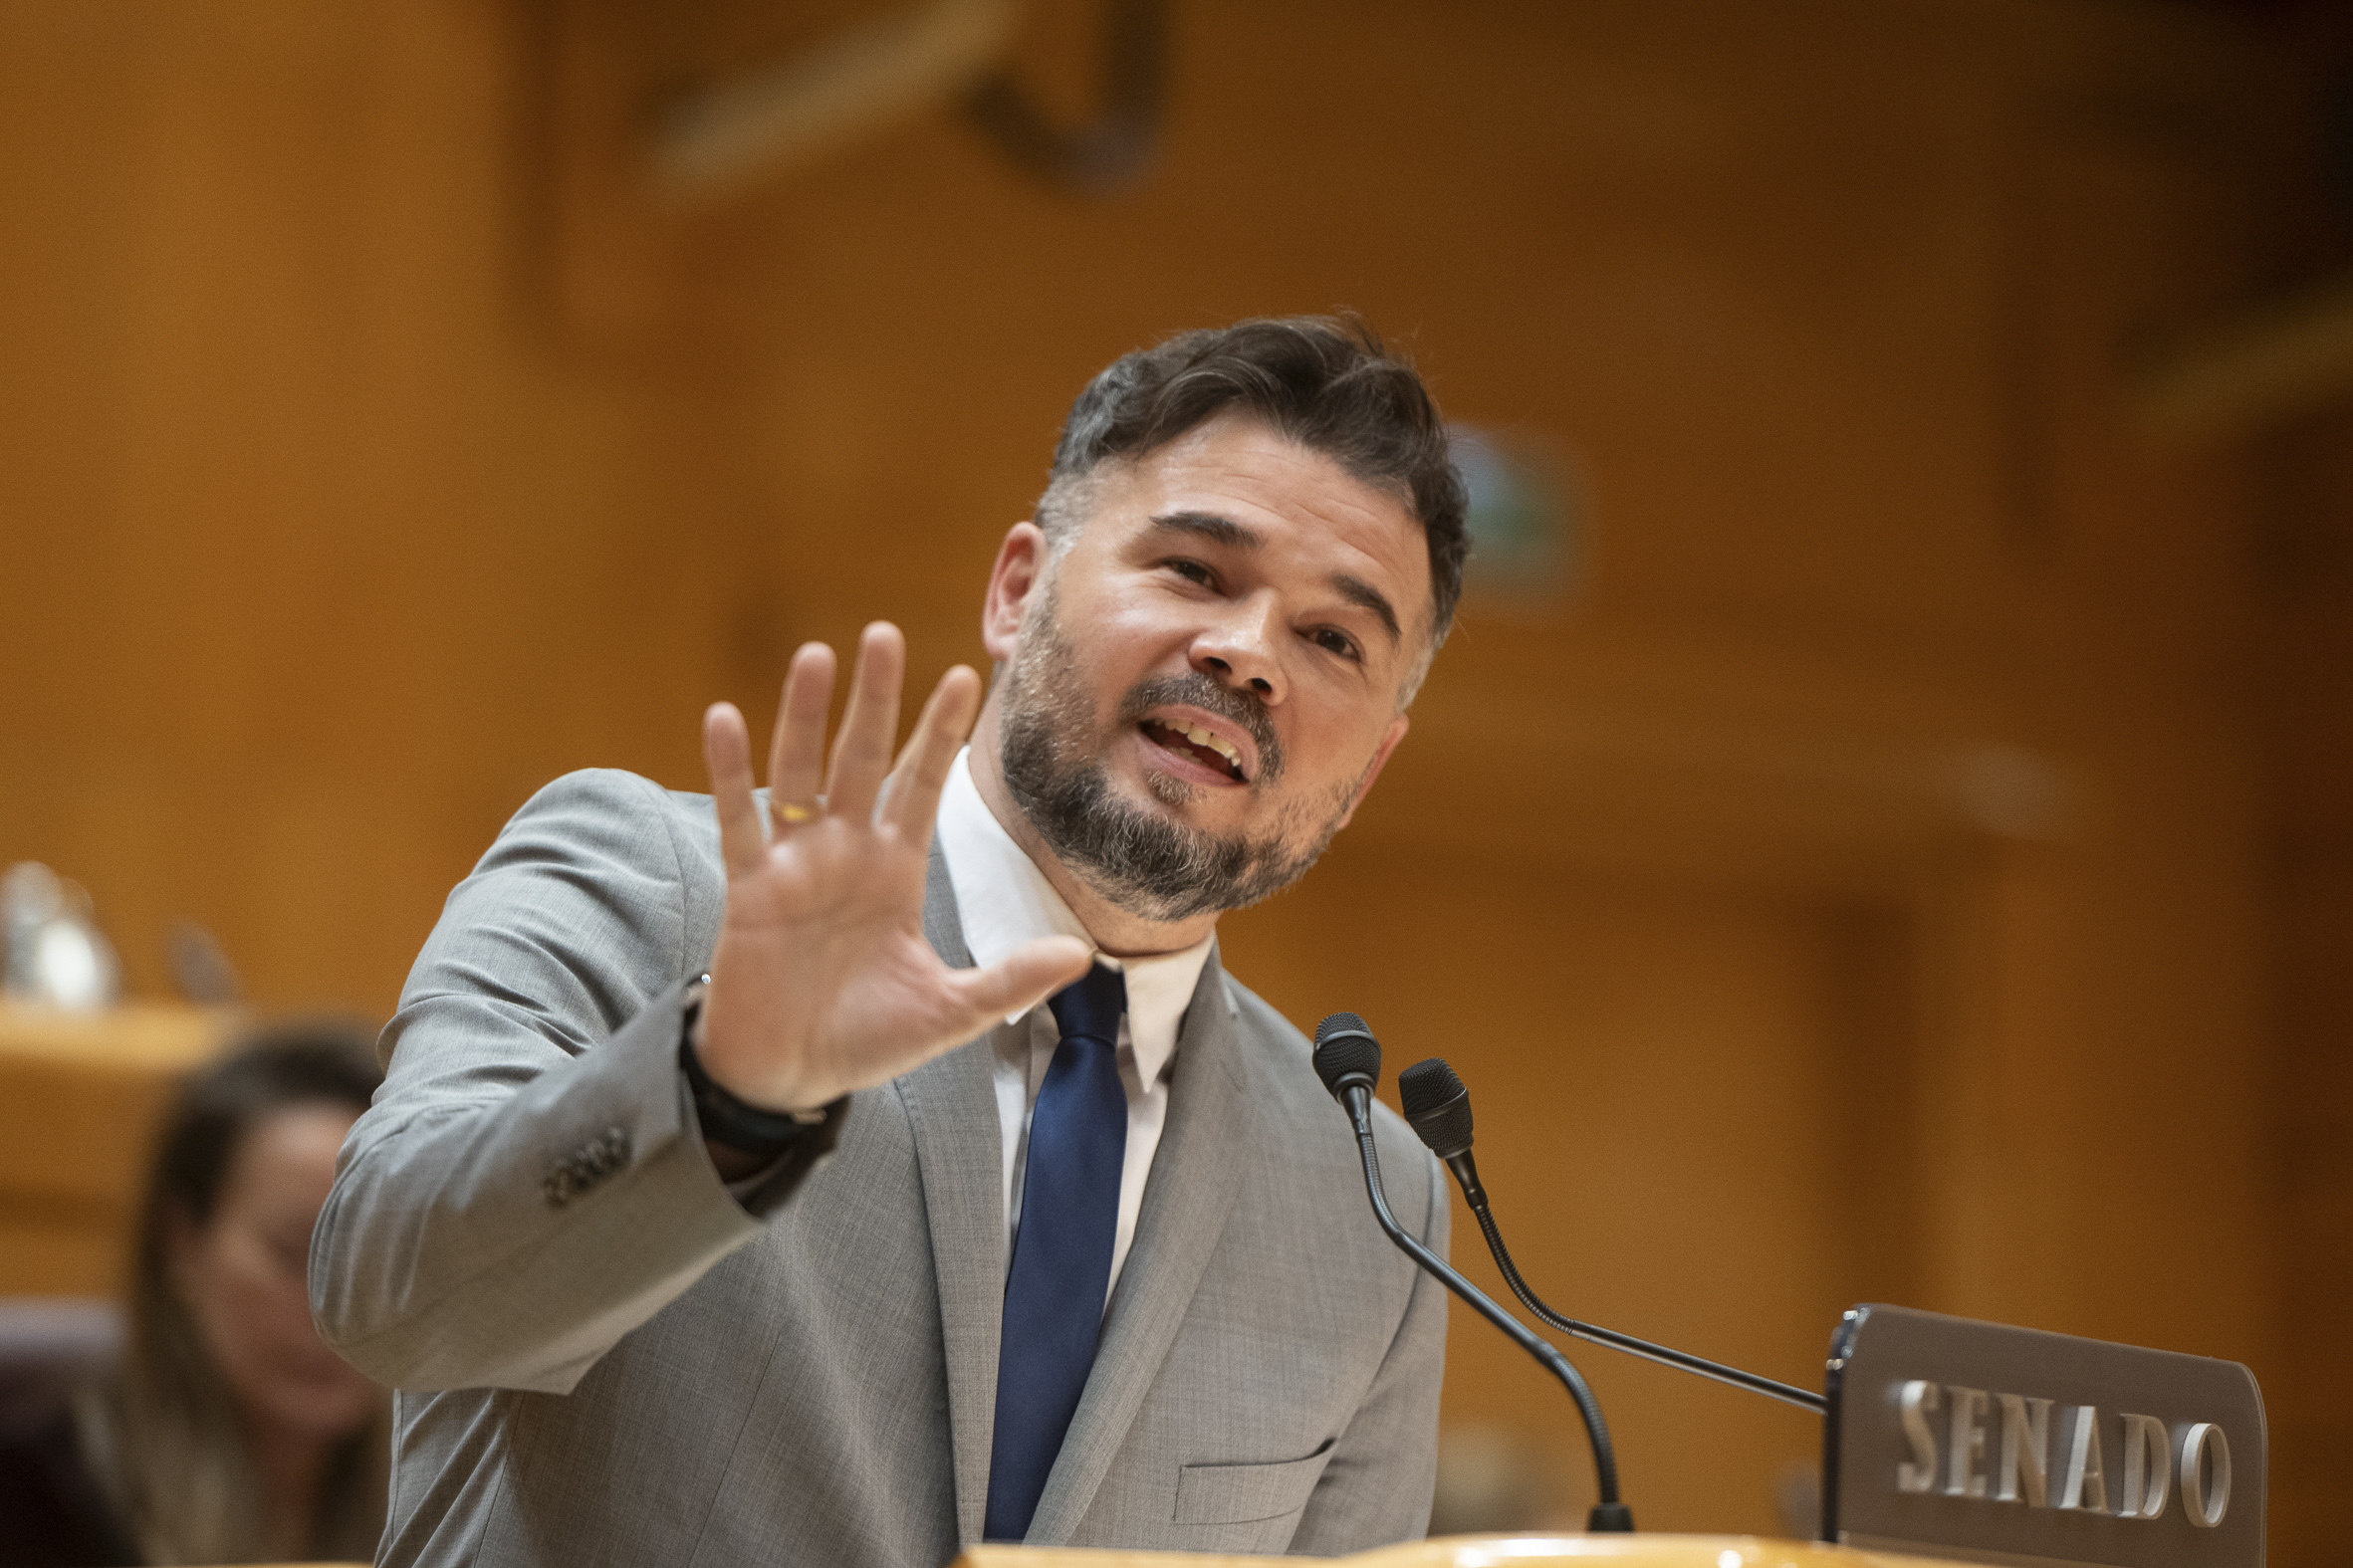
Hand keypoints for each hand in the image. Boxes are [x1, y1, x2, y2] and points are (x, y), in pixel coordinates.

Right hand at [695, 623, 1090, 1114]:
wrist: (789, 1077)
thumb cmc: (864, 1039)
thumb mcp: (950, 1012)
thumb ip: (1009, 980)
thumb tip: (1082, 957)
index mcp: (895, 869)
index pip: (922, 784)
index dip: (939, 733)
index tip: (963, 674)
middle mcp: (845, 852)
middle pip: (861, 757)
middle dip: (875, 699)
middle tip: (882, 632)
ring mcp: (794, 864)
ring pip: (798, 772)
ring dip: (805, 715)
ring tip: (816, 655)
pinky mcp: (749, 888)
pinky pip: (737, 819)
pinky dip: (728, 771)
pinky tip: (724, 718)